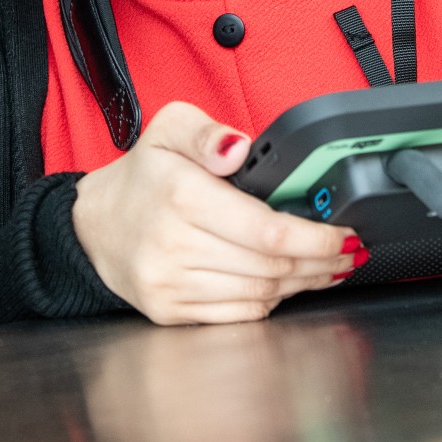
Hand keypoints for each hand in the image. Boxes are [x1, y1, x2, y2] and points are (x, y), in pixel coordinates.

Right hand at [72, 101, 364, 324]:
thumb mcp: (170, 128)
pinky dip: (270, 300)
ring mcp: (170, 283)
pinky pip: (236, 313)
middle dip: (320, 262)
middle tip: (348, 253)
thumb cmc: (142, 177)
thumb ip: (209, 131)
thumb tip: (240, 147)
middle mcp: (174, 244)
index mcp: (182, 195)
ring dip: (302, 283)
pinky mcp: (169, 310)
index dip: (316, 238)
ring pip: (259, 292)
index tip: (344, 235)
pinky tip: (287, 284)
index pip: (267, 229)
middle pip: (270, 265)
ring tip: (327, 269)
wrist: (93, 226)